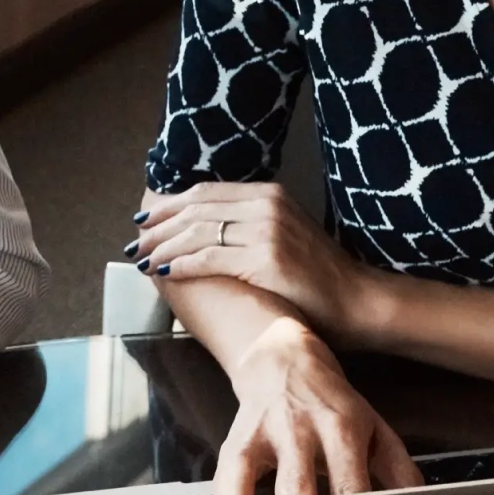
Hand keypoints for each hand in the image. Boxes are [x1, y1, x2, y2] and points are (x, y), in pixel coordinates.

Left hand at [130, 183, 371, 339]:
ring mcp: (267, 230)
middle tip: (135, 243)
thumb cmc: (318, 277)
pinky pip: (209, 258)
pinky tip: (164, 273)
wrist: (357, 302)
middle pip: (195, 210)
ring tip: (143, 260)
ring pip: (197, 233)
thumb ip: (248, 222)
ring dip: (163, 247)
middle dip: (159, 227)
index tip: (145, 220)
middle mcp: (266, 205)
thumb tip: (203, 228)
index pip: (204, 193)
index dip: (169, 206)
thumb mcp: (284, 233)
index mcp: (268, 193)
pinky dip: (181, 264)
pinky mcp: (265, 259)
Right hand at [211, 316, 419, 494]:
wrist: (282, 359)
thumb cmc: (333, 403)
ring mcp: (265, 436)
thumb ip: (400, 470)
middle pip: (301, 491)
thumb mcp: (375, 427)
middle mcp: (302, 430)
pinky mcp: (236, 444)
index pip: (351, 486)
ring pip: (263, 489)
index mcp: (342, 428)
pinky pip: (228, 483)